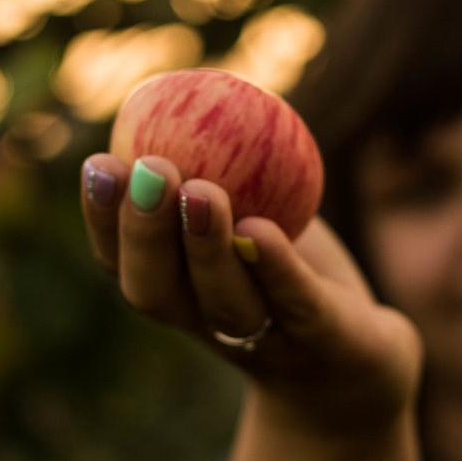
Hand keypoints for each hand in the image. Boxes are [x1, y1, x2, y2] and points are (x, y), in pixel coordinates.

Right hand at [81, 153, 422, 436]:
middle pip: (159, 291)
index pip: (122, 263)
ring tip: (200, 189)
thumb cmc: (296, 279)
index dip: (102, 219)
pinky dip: (276, 269)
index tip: (99, 161)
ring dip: (207, 247)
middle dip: (145, 230)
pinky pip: (296, 305)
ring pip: (225, 302)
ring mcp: (267, 343)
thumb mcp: (258, 218)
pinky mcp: (325, 345)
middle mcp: (209, 326)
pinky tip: (263, 229)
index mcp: (180, 294)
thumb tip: (186, 92)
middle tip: (147, 169)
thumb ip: (224, 172)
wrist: (362, 369)